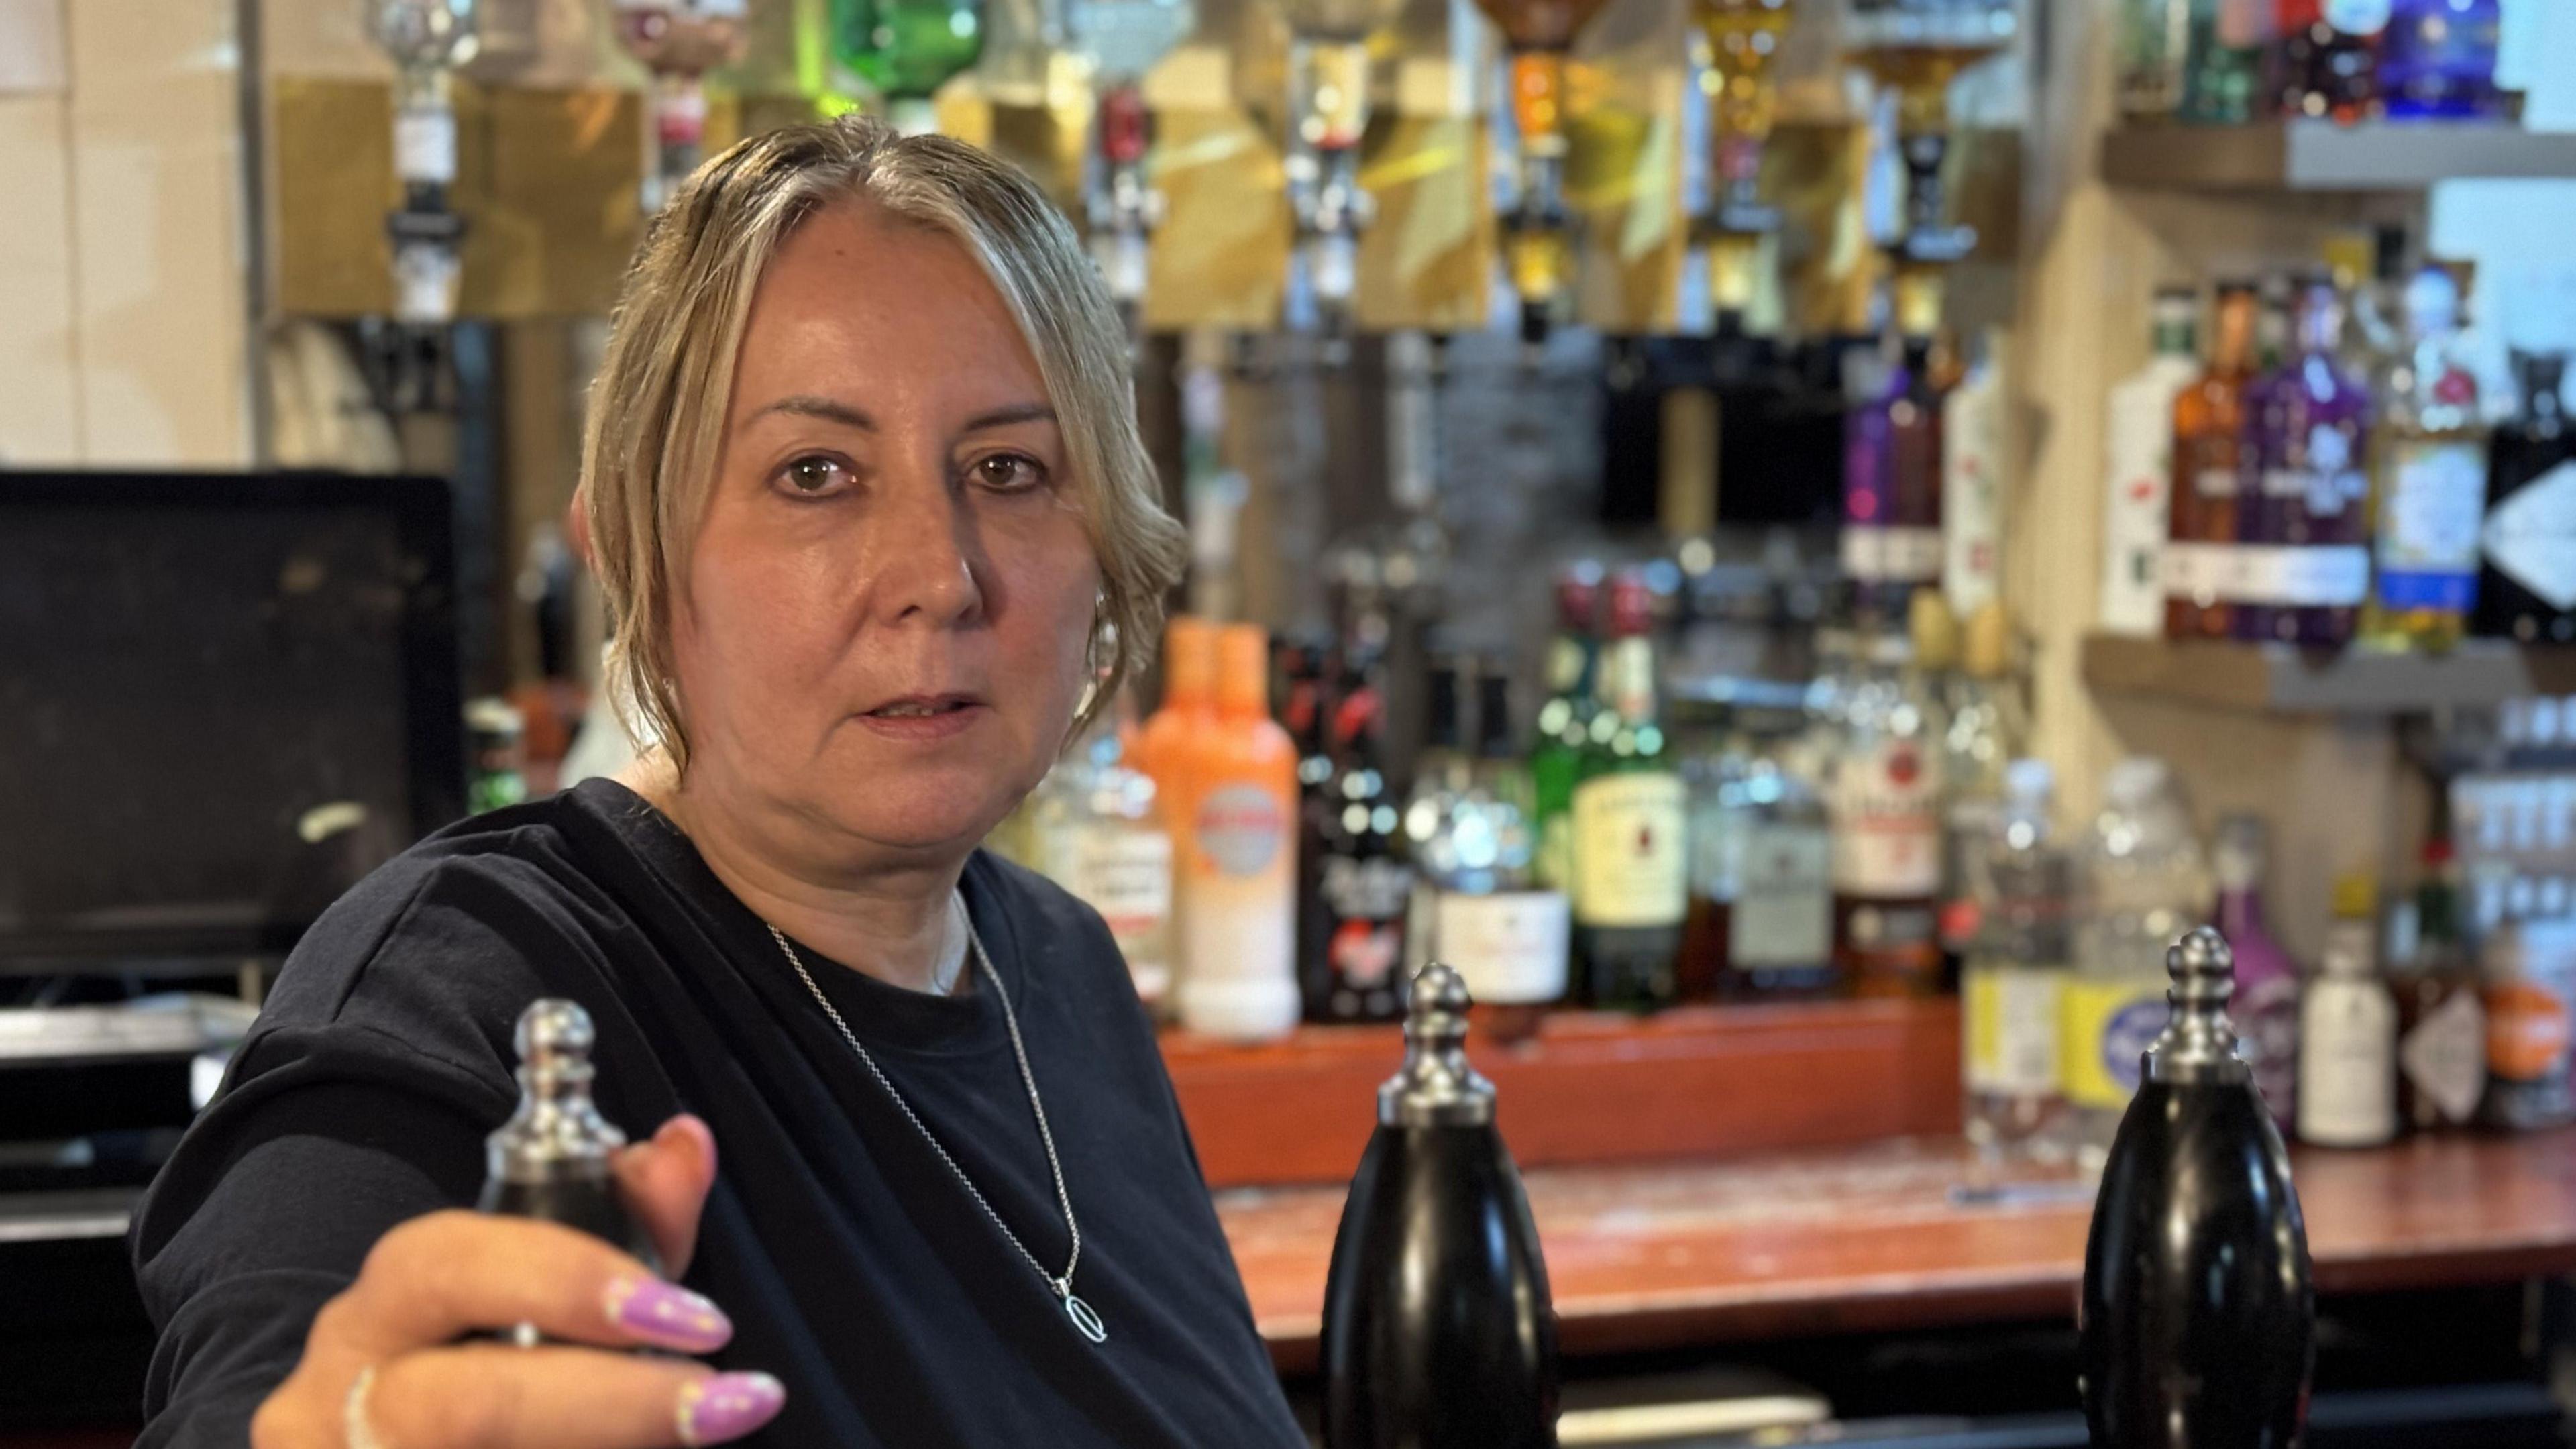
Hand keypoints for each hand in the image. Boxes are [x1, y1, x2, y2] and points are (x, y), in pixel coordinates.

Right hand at [250, 1114, 784, 1447]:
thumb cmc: (490, 1366)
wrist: (414, 1440)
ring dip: (607, 1445)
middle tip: (716, 1399)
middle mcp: (341, 1393)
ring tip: (707, 1427)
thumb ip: (630, 1218)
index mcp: (382, 1309)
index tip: (692, 1316)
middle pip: (464, 1404)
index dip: (569, 1283)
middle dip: (611, 1402)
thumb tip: (686, 1143)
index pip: (447, 1266)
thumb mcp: (559, 1289)